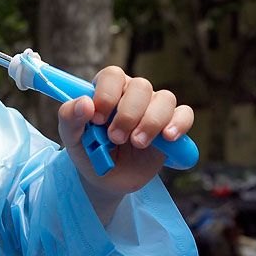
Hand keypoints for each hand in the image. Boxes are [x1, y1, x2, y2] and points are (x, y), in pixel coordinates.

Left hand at [58, 69, 193, 220]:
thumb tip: (84, 103)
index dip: (107, 94)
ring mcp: (154, 107)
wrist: (107, 179)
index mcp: (107, 89)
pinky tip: (168, 137)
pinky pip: (184, 114)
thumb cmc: (89, 150)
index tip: (98, 119)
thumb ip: (70, 118)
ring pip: (164, 98)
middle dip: (128, 114)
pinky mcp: (172, 125)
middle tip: (115, 138)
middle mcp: (132, 93)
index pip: (113, 75)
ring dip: (151, 121)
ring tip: (137, 144)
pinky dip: (179, 123)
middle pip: (141, 86)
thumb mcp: (72, 138)